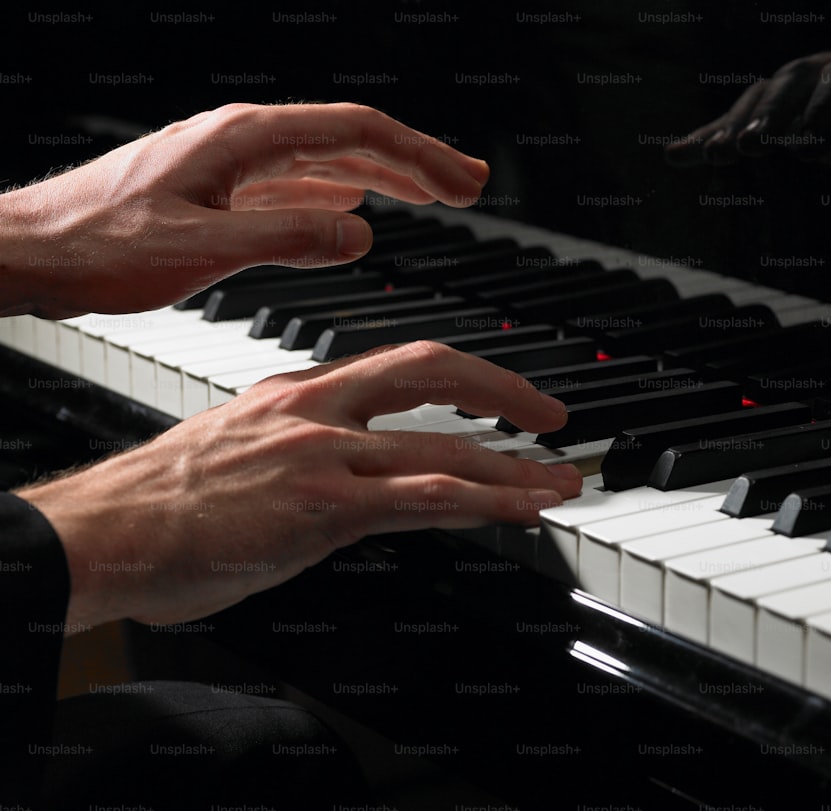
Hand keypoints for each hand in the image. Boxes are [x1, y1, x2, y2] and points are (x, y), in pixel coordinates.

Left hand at [0, 102, 489, 318]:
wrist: (29, 250)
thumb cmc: (94, 247)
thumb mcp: (199, 248)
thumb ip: (285, 238)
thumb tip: (358, 234)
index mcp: (243, 141)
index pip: (357, 135)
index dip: (420, 158)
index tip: (464, 183)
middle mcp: (239, 141)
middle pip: (350, 139)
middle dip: (418, 161)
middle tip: (469, 184)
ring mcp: (228, 163)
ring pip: (326, 160)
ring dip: (384, 175)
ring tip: (430, 192)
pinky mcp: (216, 188)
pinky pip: (294, 182)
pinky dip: (337, 192)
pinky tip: (351, 207)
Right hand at [16, 342, 581, 628]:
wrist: (100, 532)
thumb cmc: (154, 504)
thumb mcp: (237, 453)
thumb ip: (298, 451)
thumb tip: (345, 474)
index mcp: (294, 393)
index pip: (396, 368)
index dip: (458, 378)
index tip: (495, 395)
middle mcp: (315, 408)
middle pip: (432, 372)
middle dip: (503, 391)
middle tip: (550, 414)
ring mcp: (322, 453)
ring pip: (443, 446)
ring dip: (514, 466)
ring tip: (559, 481)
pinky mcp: (322, 505)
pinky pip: (425, 496)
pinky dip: (486, 501)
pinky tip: (523, 508)